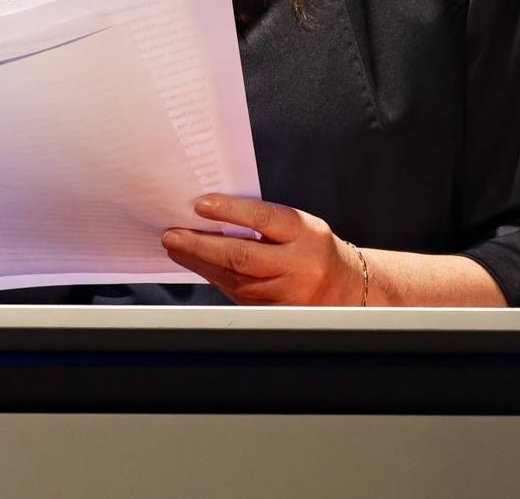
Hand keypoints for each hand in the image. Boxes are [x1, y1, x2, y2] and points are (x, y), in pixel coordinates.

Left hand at [163, 194, 508, 306]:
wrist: (346, 286)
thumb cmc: (312, 247)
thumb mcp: (297, 224)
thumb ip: (261, 220)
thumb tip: (210, 213)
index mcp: (304, 233)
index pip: (263, 219)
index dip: (230, 211)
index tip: (200, 205)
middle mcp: (299, 265)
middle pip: (242, 256)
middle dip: (201, 245)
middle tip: (172, 235)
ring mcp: (289, 294)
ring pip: (235, 280)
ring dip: (201, 263)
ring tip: (177, 247)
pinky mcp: (278, 313)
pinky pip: (238, 296)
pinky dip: (215, 279)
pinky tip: (199, 266)